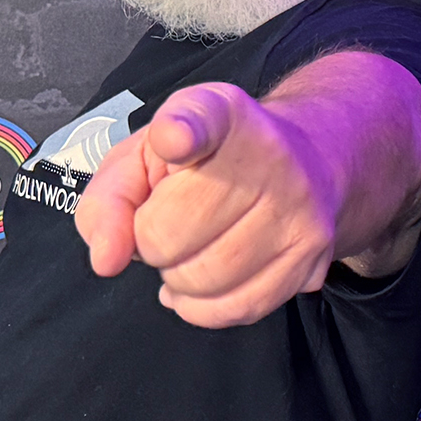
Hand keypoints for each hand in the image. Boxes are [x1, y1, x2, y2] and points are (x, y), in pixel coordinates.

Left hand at [74, 82, 340, 328]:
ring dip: (179, 279)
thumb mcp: (144, 158)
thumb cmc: (209, 161)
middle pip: (167, 235)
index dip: (180, 132)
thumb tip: (106, 261)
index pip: (200, 119)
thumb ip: (107, 202)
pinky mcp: (314, 252)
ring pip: (202, 280)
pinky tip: (205, 281)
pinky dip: (206, 307)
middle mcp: (270, 153)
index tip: (173, 139)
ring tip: (191, 251)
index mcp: (220, 112)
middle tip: (171, 224)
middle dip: (152, 243)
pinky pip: (238, 307)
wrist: (305, 161)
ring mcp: (299, 205)